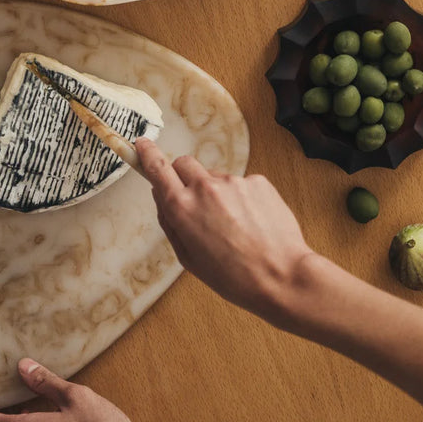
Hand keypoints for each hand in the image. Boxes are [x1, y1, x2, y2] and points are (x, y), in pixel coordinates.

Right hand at [135, 139, 313, 328]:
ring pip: (214, 177)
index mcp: (182, 208)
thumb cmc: (233, 276)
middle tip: (194, 202)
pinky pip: (240, 184)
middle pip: (184, 163)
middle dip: (184, 177)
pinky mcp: (257, 181)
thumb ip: (170, 222)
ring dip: (216, 193)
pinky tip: (252, 223)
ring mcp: (233, 182)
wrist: (281, 276)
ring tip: (233, 225)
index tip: (141, 144)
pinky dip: (241, 198)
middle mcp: (205, 188)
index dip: (147, 154)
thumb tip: (161, 196)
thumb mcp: (188, 258)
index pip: (158, 168)